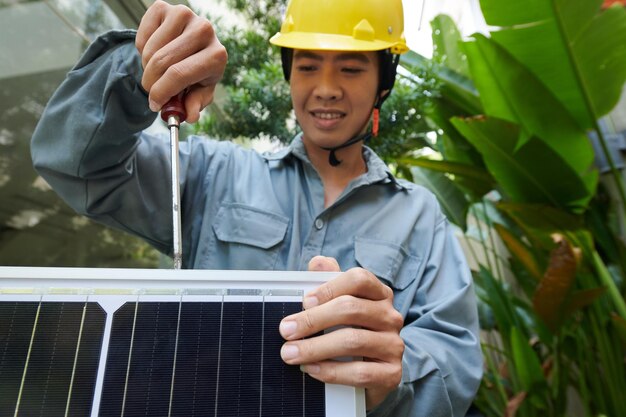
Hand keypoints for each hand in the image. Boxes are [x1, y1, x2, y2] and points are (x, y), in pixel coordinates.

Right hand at [135, 0, 227, 121]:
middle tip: (151, 93)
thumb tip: (190, 116)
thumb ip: (195, 104)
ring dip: (147, 68)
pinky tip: (155, 51)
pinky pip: (142, 36)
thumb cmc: (198, 72)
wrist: (194, 45)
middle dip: (151, 83)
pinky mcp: (164, 7)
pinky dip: (142, 50)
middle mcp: (204, 30)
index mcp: (217, 55)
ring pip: (149, 51)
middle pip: (161, 62)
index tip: (154, 104)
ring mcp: (184, 14)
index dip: (161, 92)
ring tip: (157, 71)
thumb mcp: (201, 91)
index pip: (179, 74)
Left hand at [280, 256, 404, 409]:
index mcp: (379, 294)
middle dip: (313, 319)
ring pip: (354, 341)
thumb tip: (318, 262)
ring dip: (315, 348)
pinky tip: (311, 369)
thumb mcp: (338, 305)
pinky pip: (360, 372)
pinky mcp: (392, 374)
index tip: (304, 301)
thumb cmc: (349, 332)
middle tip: (286, 330)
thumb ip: (328, 282)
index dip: (330, 287)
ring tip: (290, 353)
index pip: (359, 279)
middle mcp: (390, 316)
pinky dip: (331, 372)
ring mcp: (394, 345)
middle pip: (352, 309)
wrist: (371, 374)